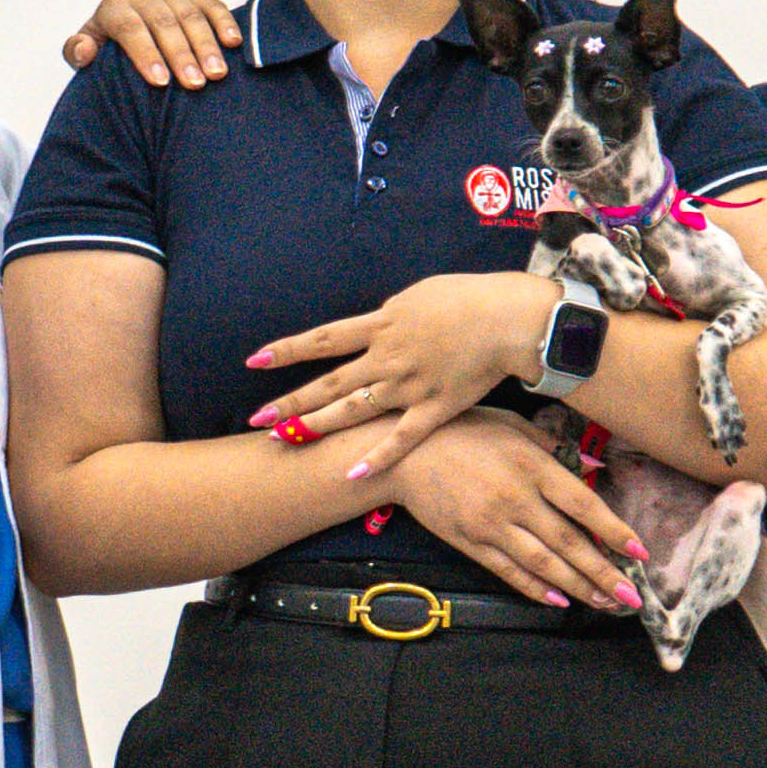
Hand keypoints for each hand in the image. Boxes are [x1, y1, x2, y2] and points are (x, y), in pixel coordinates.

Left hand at [64, 0, 243, 86]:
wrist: (126, 32)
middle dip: (180, 54)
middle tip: (195, 84)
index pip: (129, 27)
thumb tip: (85, 50)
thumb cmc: (107, 51)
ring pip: (190, 15)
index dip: (145, 53)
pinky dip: (225, 22)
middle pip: (164, 22)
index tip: (160, 82)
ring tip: (216, 73)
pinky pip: (212, 6)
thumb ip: (76, 52)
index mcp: (113, 8)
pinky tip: (234, 43)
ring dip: (206, 45)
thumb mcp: (86, 52)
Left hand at [249, 271, 553, 477]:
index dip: (287, 350)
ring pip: (354, 410)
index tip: (255, 360)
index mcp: (383, 324)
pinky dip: (376, 456)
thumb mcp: (420, 296)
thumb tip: (376, 320)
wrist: (510, 319)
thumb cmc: (469, 299)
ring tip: (288, 440)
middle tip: (258, 419)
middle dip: (291, 402)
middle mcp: (387, 358)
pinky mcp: (434, 409)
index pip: (324, 340)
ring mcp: (409, 386)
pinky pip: (400, 438)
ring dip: (318, 426)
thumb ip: (392, 315)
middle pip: (329, 383)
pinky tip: (352, 471)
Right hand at [383, 410, 645, 613]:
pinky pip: (509, 571)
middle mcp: (515, 499)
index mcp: (531, 465)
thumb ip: (556, 447)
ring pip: (543, 564)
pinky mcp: (471, 542)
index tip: (639, 552)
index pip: (583, 505)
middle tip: (631, 596)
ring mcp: (491, 524)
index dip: (614, 531)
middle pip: (569, 543)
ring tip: (604, 603)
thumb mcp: (513, 426)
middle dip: (604, 573)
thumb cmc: (463, 431)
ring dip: (578, 587)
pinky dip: (536, 588)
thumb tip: (598, 467)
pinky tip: (560, 600)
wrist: (404, 454)